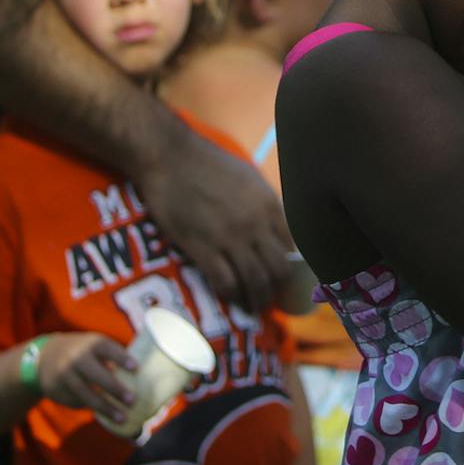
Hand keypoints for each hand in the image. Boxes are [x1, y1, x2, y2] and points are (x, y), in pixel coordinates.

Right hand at [37, 333, 139, 425]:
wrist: (45, 356)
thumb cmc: (84, 352)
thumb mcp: (94, 345)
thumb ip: (114, 357)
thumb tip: (148, 376)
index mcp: (91, 343)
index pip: (106, 348)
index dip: (121, 358)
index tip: (136, 368)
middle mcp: (76, 357)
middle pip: (95, 374)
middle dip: (114, 388)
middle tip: (132, 400)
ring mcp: (64, 374)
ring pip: (85, 393)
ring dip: (104, 407)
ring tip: (122, 417)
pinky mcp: (56, 390)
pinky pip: (76, 402)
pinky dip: (91, 408)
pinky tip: (104, 415)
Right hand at [136, 115, 294, 313]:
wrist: (170, 158)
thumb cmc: (207, 164)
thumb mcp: (248, 179)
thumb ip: (263, 204)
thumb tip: (274, 226)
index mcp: (269, 205)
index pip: (294, 247)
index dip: (293, 268)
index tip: (287, 279)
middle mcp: (256, 225)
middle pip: (279, 269)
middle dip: (278, 289)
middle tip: (271, 298)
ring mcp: (230, 239)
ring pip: (255, 281)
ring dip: (257, 299)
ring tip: (253, 306)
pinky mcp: (203, 249)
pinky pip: (225, 282)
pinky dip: (230, 294)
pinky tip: (229, 296)